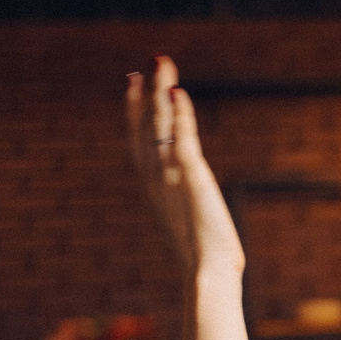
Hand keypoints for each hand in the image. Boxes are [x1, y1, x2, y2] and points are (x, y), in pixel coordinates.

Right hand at [126, 57, 243, 279]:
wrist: (207, 277)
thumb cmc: (206, 265)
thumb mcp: (192, 229)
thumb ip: (188, 212)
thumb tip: (198, 212)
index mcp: (155, 188)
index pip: (139, 141)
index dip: (134, 111)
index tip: (133, 83)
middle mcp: (157, 178)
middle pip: (146, 126)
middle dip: (145, 93)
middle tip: (146, 63)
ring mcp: (171, 177)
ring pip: (160, 125)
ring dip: (160, 91)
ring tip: (161, 62)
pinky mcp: (191, 178)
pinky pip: (182, 138)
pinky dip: (180, 114)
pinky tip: (178, 92)